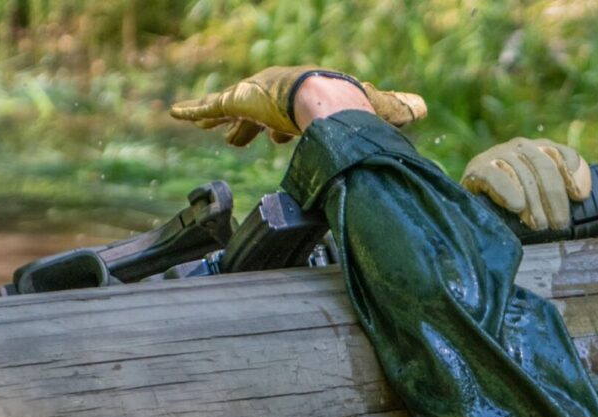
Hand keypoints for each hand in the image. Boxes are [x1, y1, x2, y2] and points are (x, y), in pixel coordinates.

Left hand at [170, 66, 426, 145]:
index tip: (281, 138)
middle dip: (254, 127)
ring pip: (235, 111)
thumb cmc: (353, 106)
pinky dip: (193, 111)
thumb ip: (397, 108)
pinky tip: (175, 113)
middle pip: (262, 113)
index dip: (285, 127)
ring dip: (226, 122)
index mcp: (307, 99)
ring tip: (216, 133)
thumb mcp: (379, 108)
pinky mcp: (238, 101)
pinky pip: (209, 106)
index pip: (292, 114)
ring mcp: (255, 98)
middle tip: (245, 140)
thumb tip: (423, 108)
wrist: (330, 102)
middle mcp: (278, 95)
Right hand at [460, 138, 591, 230]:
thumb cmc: (514, 209)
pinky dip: (507, 190)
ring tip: (539, 225)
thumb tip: (581, 194)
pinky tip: (516, 206)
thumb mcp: (542, 201)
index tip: (579, 197)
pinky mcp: (477, 168)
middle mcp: (520, 147)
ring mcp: (498, 154)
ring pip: (522, 173)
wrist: (471, 210)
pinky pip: (495, 175)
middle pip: (544, 166)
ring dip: (534, 202)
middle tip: (559, 224)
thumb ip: (562, 194)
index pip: (562, 154)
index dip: (575, 173)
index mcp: (540, 150)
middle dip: (554, 197)